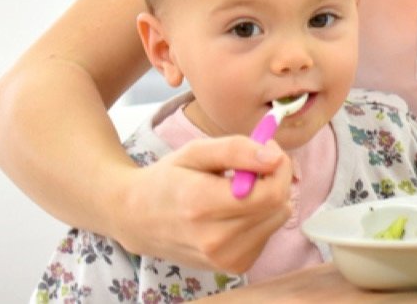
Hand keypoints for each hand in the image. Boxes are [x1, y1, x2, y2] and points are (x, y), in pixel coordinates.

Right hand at [113, 136, 293, 272]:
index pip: (270, 194)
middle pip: (278, 206)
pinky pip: (268, 234)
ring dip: (269, 199)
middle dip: (276, 179)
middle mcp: (214, 240)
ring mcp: (224, 259)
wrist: (136, 219)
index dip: (280, 169)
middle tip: (254, 167)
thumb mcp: (195, 152)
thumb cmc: (168, 179)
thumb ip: (236, 150)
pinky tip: (235, 212)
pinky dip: (260, 218)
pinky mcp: (234, 267)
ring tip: (237, 192)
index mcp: (202, 206)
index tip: (269, 152)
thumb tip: (274, 159)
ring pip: (278, 219)